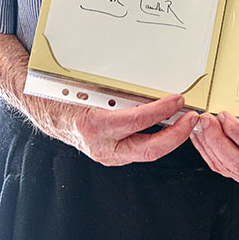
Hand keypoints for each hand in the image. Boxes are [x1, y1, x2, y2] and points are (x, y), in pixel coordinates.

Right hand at [23, 92, 197, 166]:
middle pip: (149, 149)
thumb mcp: (89, 87)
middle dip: (176, 136)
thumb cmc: (65, 96)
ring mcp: (107, 155)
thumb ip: (117, 89)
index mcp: (94, 125)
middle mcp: (101, 146)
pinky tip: (169, 126)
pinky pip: (139, 148)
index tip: (178, 100)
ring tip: (186, 121)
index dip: (162, 111)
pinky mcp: (113, 156)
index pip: (137, 121)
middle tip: (192, 119)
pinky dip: (157, 138)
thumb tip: (150, 83)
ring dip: (170, 138)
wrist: (46, 111)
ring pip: (146, 151)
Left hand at [190, 111, 238, 192]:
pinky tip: (203, 140)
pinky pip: (224, 169)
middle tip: (207, 120)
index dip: (238, 132)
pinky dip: (210, 153)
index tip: (225, 117)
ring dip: (209, 145)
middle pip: (237, 162)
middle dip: (217, 139)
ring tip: (201, 126)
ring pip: (227, 167)